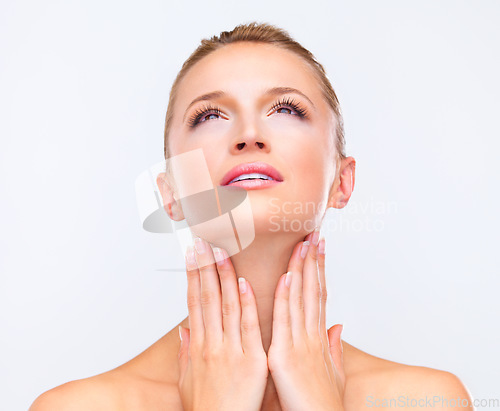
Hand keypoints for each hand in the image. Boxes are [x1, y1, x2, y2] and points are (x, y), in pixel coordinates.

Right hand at [177, 237, 268, 410]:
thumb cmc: (207, 408)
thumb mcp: (187, 381)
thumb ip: (186, 353)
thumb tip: (183, 331)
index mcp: (199, 346)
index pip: (195, 302)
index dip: (193, 277)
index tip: (191, 256)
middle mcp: (212, 344)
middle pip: (207, 298)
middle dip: (204, 268)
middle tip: (202, 242)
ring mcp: (231, 351)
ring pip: (226, 306)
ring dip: (224, 276)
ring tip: (221, 251)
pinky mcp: (252, 361)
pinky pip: (248, 327)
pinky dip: (245, 304)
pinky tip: (243, 283)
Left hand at [267, 229, 345, 410]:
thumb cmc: (322, 405)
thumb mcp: (331, 373)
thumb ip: (334, 348)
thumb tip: (337, 326)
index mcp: (317, 339)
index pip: (318, 296)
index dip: (319, 271)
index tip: (319, 249)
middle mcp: (311, 336)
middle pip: (313, 290)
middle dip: (314, 261)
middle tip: (314, 234)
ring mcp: (300, 344)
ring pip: (301, 298)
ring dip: (302, 269)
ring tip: (304, 242)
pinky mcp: (285, 355)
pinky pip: (285, 321)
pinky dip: (286, 297)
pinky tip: (287, 276)